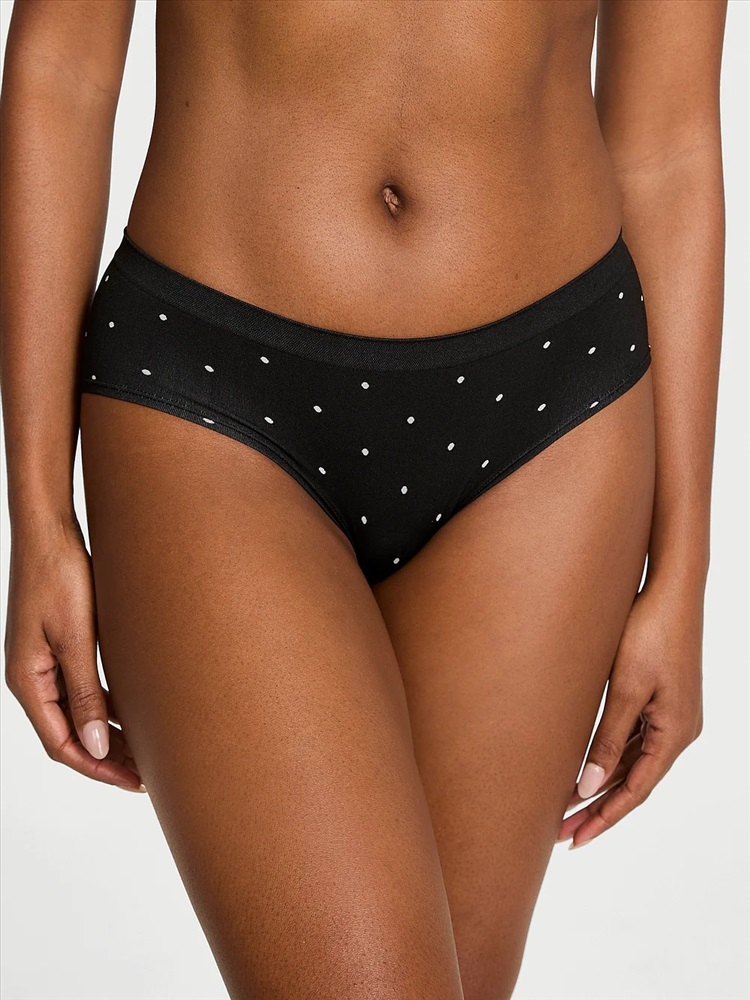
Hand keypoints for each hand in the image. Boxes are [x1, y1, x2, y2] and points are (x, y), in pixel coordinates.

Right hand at [4, 514, 144, 791]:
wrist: (50, 532)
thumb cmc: (58, 576)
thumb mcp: (76, 638)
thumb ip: (86, 694)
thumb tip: (98, 745)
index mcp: (28, 681)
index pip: (62, 744)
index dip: (99, 767)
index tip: (134, 782)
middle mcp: (32, 678)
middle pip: (70, 735)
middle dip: (108, 757)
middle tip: (148, 774)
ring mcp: (44, 663)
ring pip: (77, 714)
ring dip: (109, 733)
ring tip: (147, 751)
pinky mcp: (58, 647)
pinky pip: (81, 689)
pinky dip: (106, 706)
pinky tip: (134, 712)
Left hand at [556, 576, 703, 847]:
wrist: (671, 591)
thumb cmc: (650, 633)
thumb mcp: (626, 689)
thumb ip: (607, 740)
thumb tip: (587, 787)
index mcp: (675, 735)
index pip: (634, 792)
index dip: (604, 818)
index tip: (574, 840)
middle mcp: (677, 731)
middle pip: (633, 782)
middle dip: (598, 809)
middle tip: (562, 834)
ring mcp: (671, 716)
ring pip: (633, 763)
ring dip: (602, 785)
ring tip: (567, 806)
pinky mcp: (661, 699)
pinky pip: (635, 740)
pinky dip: (611, 758)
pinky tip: (588, 766)